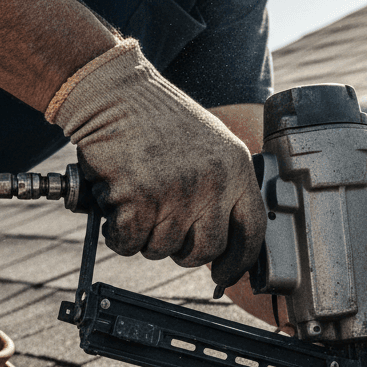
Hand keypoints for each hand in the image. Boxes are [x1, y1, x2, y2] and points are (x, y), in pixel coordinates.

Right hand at [46, 41, 266, 287]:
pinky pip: (129, 242)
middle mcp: (212, 183)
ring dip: (144, 236)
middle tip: (162, 229)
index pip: (251, 232)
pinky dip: (118, 234)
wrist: (114, 93)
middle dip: (181, 250)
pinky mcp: (138, 199)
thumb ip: (222, 187)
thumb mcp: (210, 144)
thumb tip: (221, 239)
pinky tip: (116, 208)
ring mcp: (176, 192)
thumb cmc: (156, 118)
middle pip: (204, 250)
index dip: (237, 262)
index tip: (225, 274)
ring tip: (136, 202)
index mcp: (236, 169)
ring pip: (162, 248)